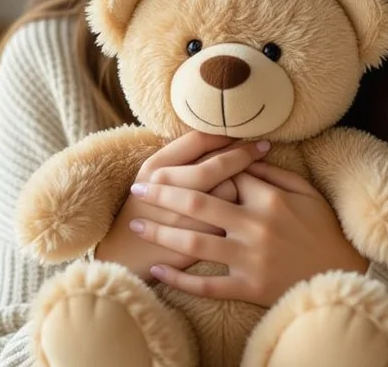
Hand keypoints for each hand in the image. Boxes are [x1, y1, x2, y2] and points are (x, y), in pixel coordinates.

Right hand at [94, 131, 270, 280]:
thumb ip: (178, 156)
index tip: (243, 131)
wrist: (124, 255)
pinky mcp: (193, 240)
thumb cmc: (142, 210)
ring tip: (254, 178)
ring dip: (242, 186)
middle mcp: (166, 186)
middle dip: (242, 155)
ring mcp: (181, 215)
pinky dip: (239, 215)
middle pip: (216, 165)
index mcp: (155, 167)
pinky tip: (246, 209)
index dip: (224, 136)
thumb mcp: (150, 176)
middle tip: (263, 147)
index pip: (198, 141)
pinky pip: (228, 221)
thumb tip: (216, 135)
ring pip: (226, 193)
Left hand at [127, 161, 369, 306]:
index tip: (176, 166)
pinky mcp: (248, 287)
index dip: (199, 170)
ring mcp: (249, 258)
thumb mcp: (307, 194)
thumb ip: (274, 175)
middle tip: (138, 188)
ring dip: (161, 232)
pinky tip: (158, 271)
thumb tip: (246, 155)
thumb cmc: (324, 231)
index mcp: (268, 199)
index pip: (223, 176)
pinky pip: (208, 284)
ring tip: (137, 224)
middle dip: (162, 194)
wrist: (342, 277)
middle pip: (197, 203)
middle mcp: (254, 226)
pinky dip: (181, 279)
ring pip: (194, 243)